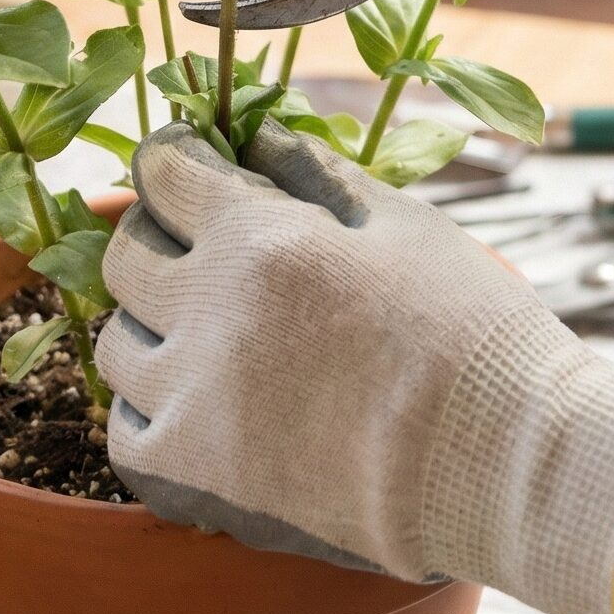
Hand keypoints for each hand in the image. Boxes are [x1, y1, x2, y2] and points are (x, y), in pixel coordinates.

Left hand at [100, 120, 613, 613]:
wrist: (499, 463)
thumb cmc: (469, 330)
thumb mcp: (401, 223)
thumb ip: (314, 172)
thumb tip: (253, 135)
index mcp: (258, 238)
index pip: (163, 171)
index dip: (175, 154)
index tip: (190, 159)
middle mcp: (206, 313)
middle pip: (126, 252)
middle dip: (157, 231)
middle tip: (202, 240)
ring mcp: (191, 401)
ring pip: (114, 342)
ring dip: (151, 322)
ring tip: (205, 326)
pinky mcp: (194, 478)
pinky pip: (125, 430)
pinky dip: (148, 408)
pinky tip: (195, 400)